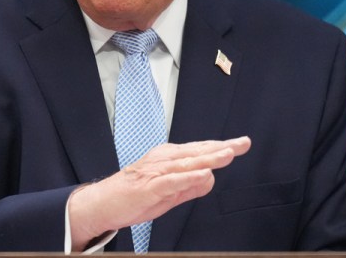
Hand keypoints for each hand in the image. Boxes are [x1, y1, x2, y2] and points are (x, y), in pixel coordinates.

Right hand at [68, 136, 250, 249]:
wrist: (103, 202)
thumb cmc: (134, 195)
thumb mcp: (169, 192)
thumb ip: (189, 186)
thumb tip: (210, 180)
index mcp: (169, 158)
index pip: (200, 151)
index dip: (221, 146)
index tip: (241, 143)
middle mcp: (164, 160)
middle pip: (198, 152)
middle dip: (222, 148)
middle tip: (242, 143)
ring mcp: (157, 172)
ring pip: (188, 163)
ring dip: (209, 158)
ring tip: (228, 154)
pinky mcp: (149, 186)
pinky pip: (172, 181)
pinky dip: (188, 177)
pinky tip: (203, 175)